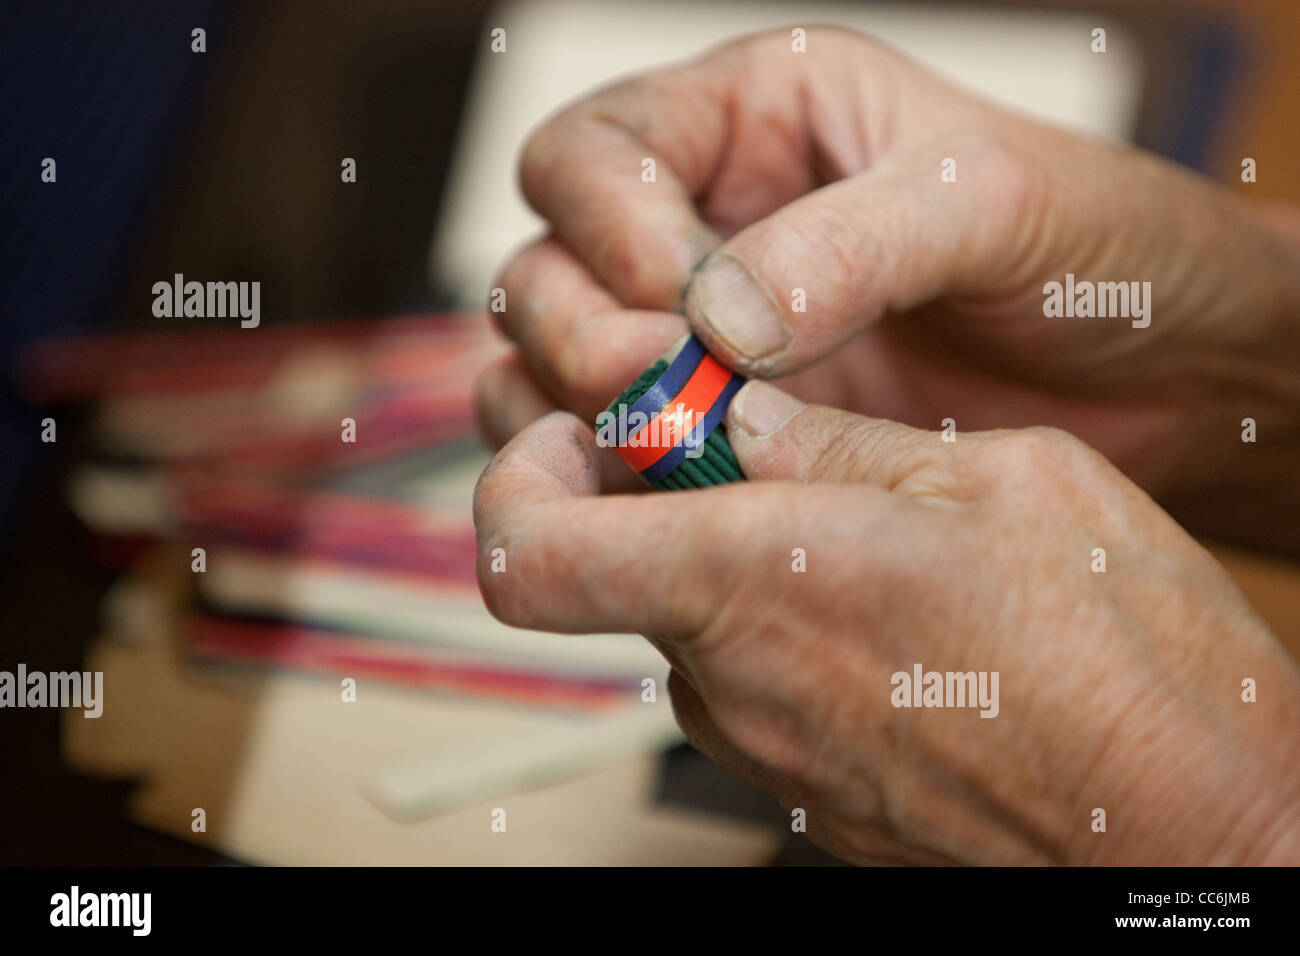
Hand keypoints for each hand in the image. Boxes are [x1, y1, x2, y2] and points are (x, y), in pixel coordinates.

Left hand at [473, 386, 1299, 863]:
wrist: (1194, 826)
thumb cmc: (1121, 654)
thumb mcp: (992, 478)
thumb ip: (833, 444)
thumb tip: (736, 413)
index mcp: (750, 585)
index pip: (526, 551)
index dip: (517, 478)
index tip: (578, 426)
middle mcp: (732, 683)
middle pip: (609, 574)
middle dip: (652, 496)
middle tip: (746, 444)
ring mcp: (768, 749)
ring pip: (688, 625)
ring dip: (733, 562)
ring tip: (852, 527)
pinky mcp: (812, 788)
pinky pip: (753, 683)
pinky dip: (781, 625)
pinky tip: (883, 605)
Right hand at [481, 26, 1299, 548]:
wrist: (1163, 375)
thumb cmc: (1095, 246)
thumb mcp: (992, 202)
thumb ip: (853, 245)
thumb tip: (719, 320)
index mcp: (753, 122)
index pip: (594, 152)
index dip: (606, 223)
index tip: (678, 296)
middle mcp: (704, 226)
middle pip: (547, 268)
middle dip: (581, 332)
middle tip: (657, 389)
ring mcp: (705, 343)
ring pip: (550, 367)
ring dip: (575, 414)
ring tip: (659, 454)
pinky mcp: (726, 436)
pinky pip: (616, 454)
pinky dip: (615, 482)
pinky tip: (671, 503)